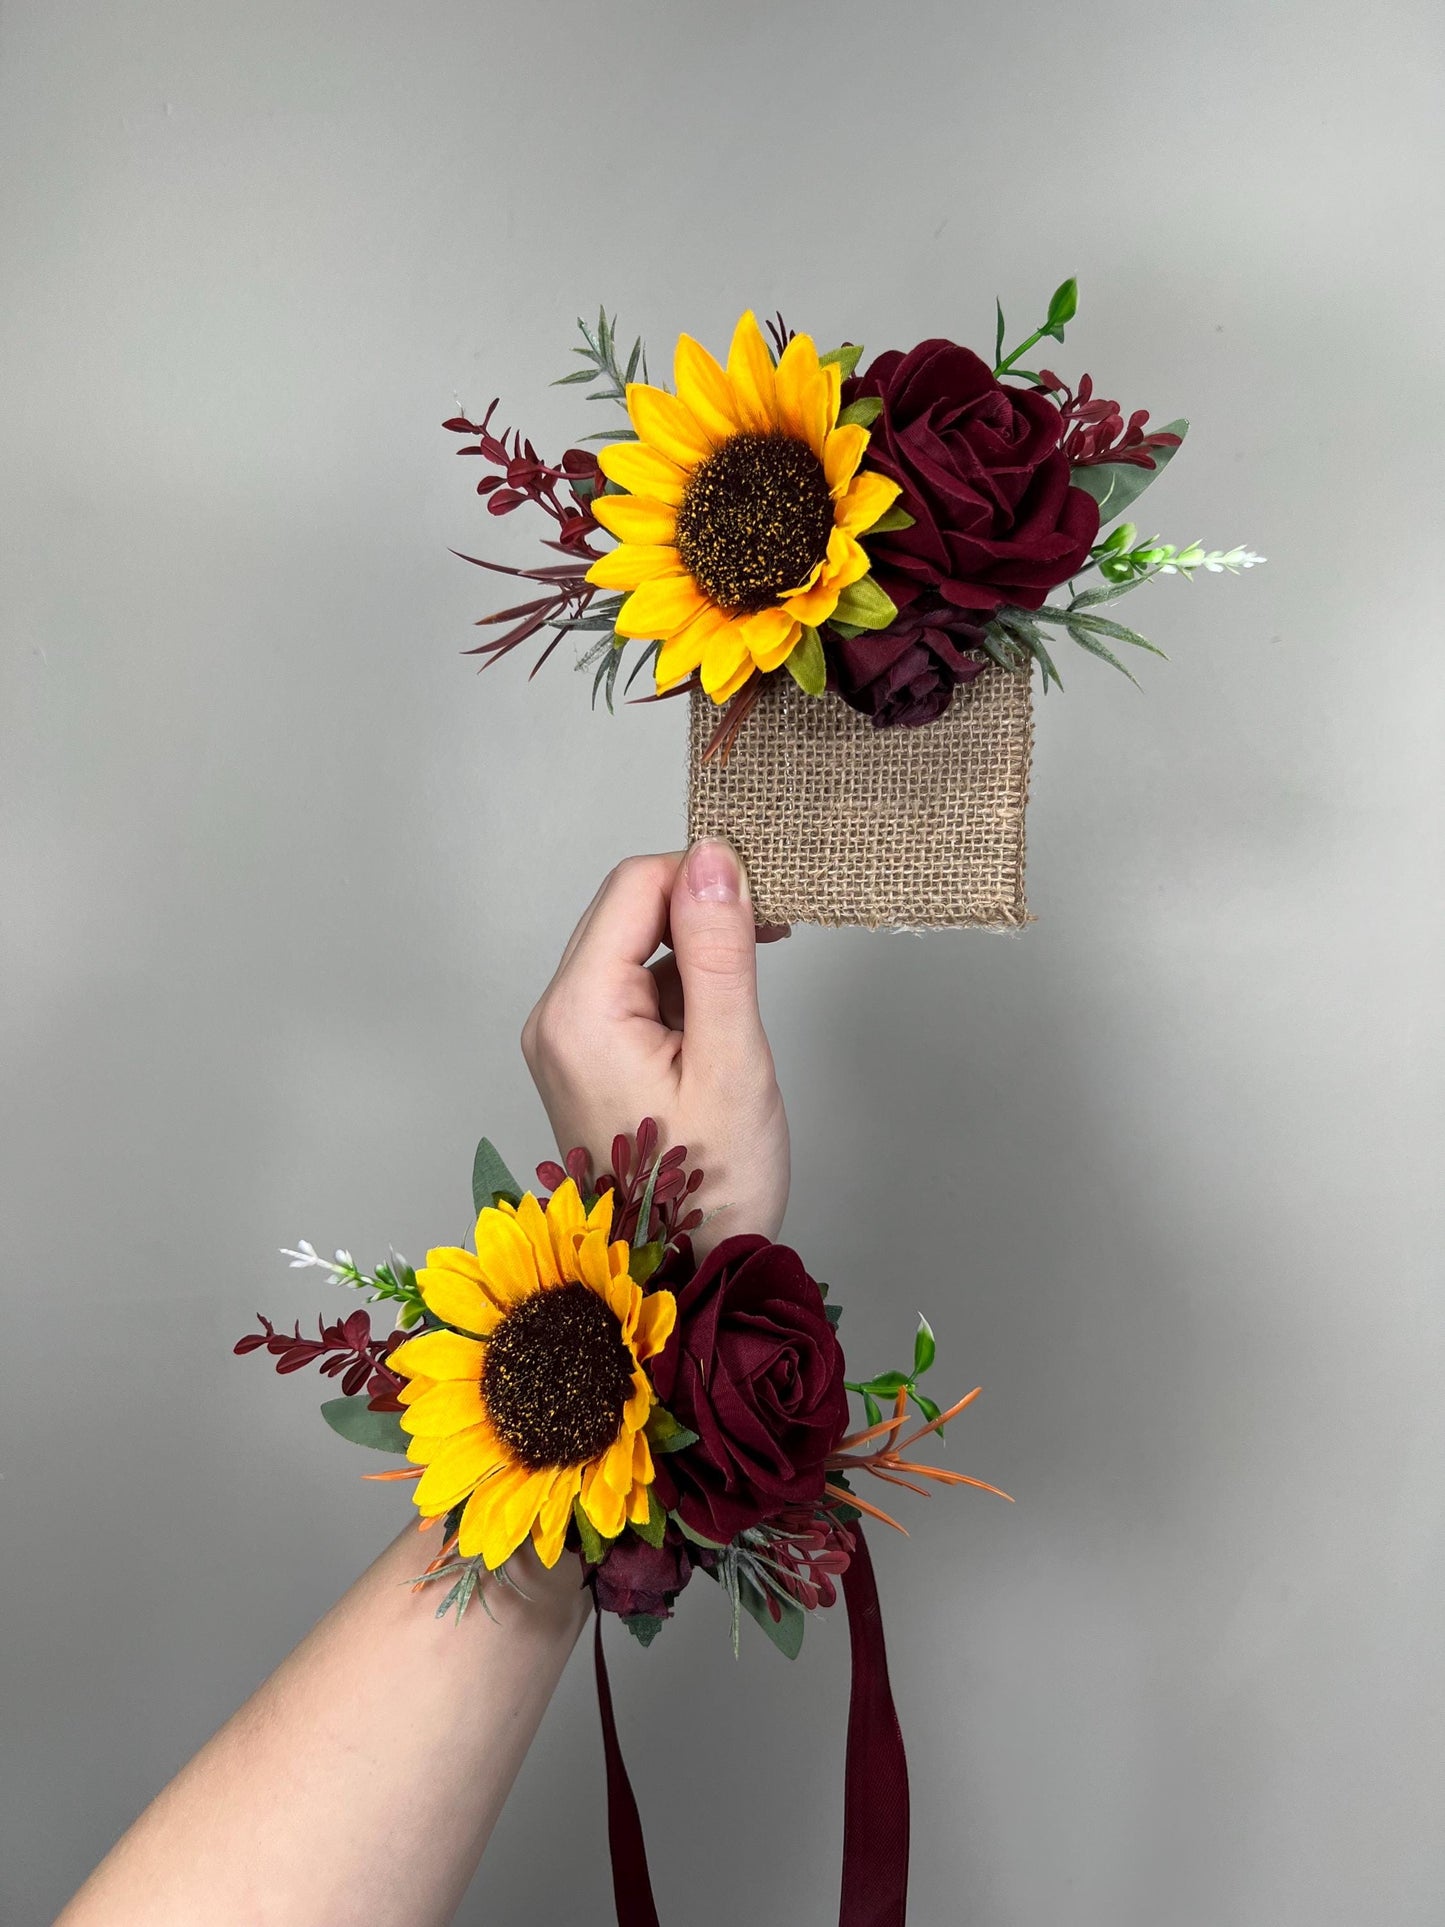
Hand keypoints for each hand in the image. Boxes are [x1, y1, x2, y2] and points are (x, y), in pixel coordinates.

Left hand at [521, 843, 789, 1250]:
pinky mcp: (582, 1058)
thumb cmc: (710, 1188)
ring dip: (693, 954)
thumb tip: (714, 857)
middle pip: (625, 909)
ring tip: (743, 1014)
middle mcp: (554, 1018)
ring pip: (630, 947)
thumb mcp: (732, 1059)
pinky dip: (678, 991)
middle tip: (771, 943)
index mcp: (579, 1011)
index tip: (769, 907)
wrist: (682, 1276)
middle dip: (698, 911)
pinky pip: (628, 990)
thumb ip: (720, 951)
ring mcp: (563, 1040)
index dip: (704, 878)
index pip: (635, 886)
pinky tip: (717, 1034)